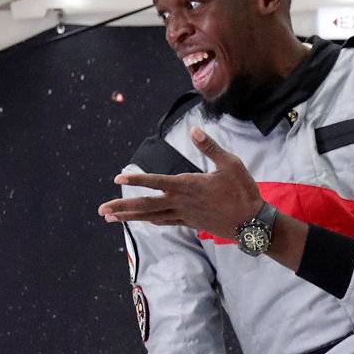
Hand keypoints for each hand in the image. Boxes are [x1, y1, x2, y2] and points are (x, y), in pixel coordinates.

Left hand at [99, 126, 261, 235]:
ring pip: (151, 216)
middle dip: (122, 207)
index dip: (136, 180)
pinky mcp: (190, 223)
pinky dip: (150, 220)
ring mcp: (184, 215)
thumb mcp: (230, 163)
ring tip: (111, 218)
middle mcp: (180, 202)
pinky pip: (165, 221)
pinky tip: (142, 220)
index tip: (117, 180)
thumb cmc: (243, 191)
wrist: (252, 224)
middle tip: (101, 210)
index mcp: (187, 186)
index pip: (156, 182)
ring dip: (129, 216)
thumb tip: (194, 130)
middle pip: (145, 205)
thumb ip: (209, 147)